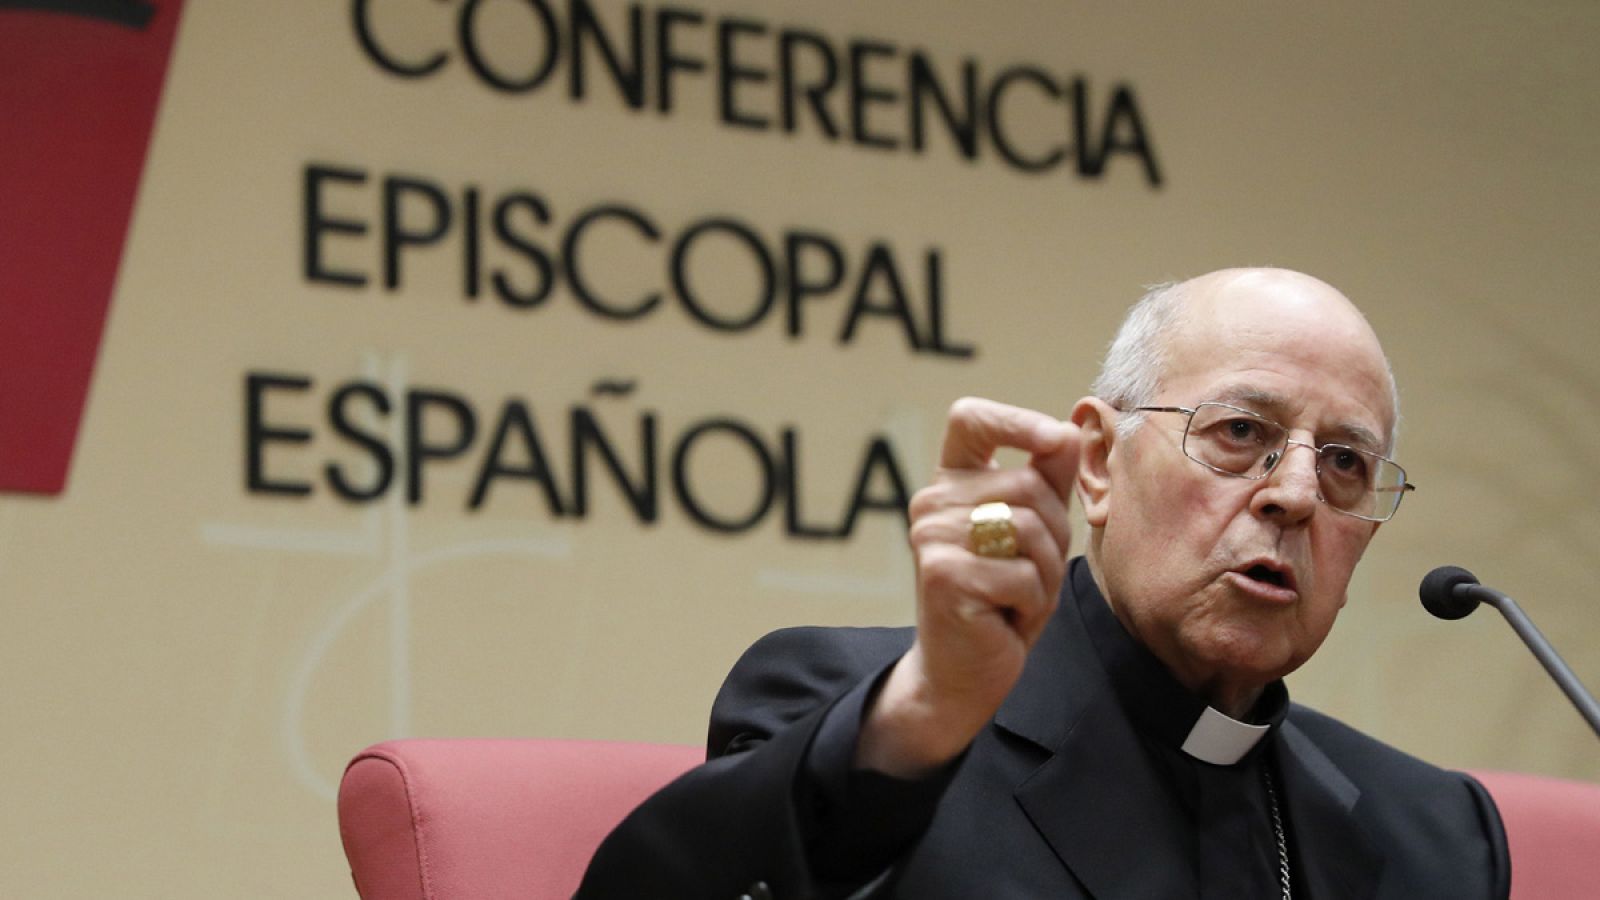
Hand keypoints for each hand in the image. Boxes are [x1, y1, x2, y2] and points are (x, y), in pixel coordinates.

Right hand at [857, 397, 1078, 776]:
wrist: (964, 671)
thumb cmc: (1003, 598)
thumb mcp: (1034, 534)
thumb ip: (1048, 481)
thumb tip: (1070, 430)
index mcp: (952, 482)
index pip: (971, 418)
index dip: (1016, 419)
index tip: (1053, 440)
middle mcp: (933, 502)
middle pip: (1027, 485)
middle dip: (1053, 535)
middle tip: (1031, 573)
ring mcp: (933, 536)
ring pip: (1030, 528)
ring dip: (1045, 572)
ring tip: (1018, 595)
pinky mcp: (944, 574)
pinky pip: (1024, 574)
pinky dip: (1032, 602)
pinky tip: (1006, 616)